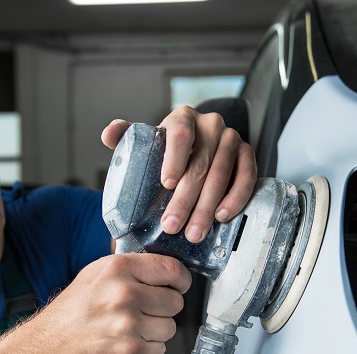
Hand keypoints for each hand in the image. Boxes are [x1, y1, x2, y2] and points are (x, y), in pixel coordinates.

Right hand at [38, 253, 190, 353]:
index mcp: (119, 269)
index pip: (171, 269)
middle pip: (175, 302)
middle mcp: (124, 295)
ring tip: (132, 327)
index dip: (181, 279)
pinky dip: (147, 348)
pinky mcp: (131, 352)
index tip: (179, 284)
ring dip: (156, 329)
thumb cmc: (75, 309)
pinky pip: (159, 349)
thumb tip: (164, 267)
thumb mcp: (97, 272)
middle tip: (146, 309)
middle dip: (165, 307)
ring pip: (170, 327)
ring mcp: (128, 326)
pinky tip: (127, 341)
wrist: (50, 345)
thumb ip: (132, 267)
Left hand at [101, 106, 256, 242]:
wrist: (197, 152)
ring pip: (222, 174)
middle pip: (200, 162)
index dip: (174, 158)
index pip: (181, 133)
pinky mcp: (248, 154)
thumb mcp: (147, 143)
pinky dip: (236, 198)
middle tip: (172, 226)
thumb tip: (109, 133)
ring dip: (208, 206)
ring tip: (194, 232)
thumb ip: (127, 137)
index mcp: (183, 117)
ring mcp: (232, 138)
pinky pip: (247, 176)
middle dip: (186, 198)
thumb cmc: (167, 152)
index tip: (166, 185)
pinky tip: (222, 216)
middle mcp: (210, 124)